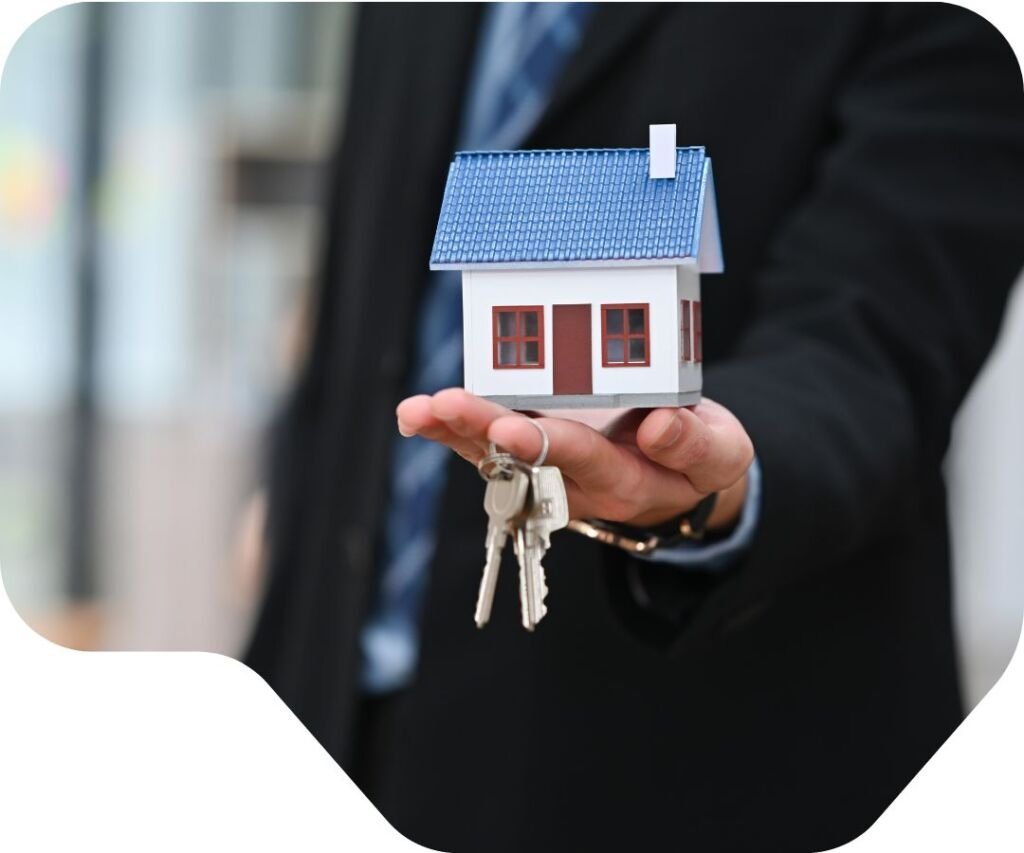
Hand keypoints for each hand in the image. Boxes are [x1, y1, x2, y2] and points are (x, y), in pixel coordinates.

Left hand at [396, 388, 753, 529]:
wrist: (677, 470)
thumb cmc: (698, 458)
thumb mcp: (719, 453)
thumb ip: (694, 445)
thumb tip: (659, 425)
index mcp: (623, 479)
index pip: (582, 460)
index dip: (547, 443)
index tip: (513, 426)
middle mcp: (573, 481)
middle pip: (523, 460)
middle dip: (482, 432)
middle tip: (447, 406)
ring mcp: (547, 468)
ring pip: (494, 455)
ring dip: (454, 432)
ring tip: (418, 411)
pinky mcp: (531, 450)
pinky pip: (487, 442)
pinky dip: (453, 428)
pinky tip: (422, 414)